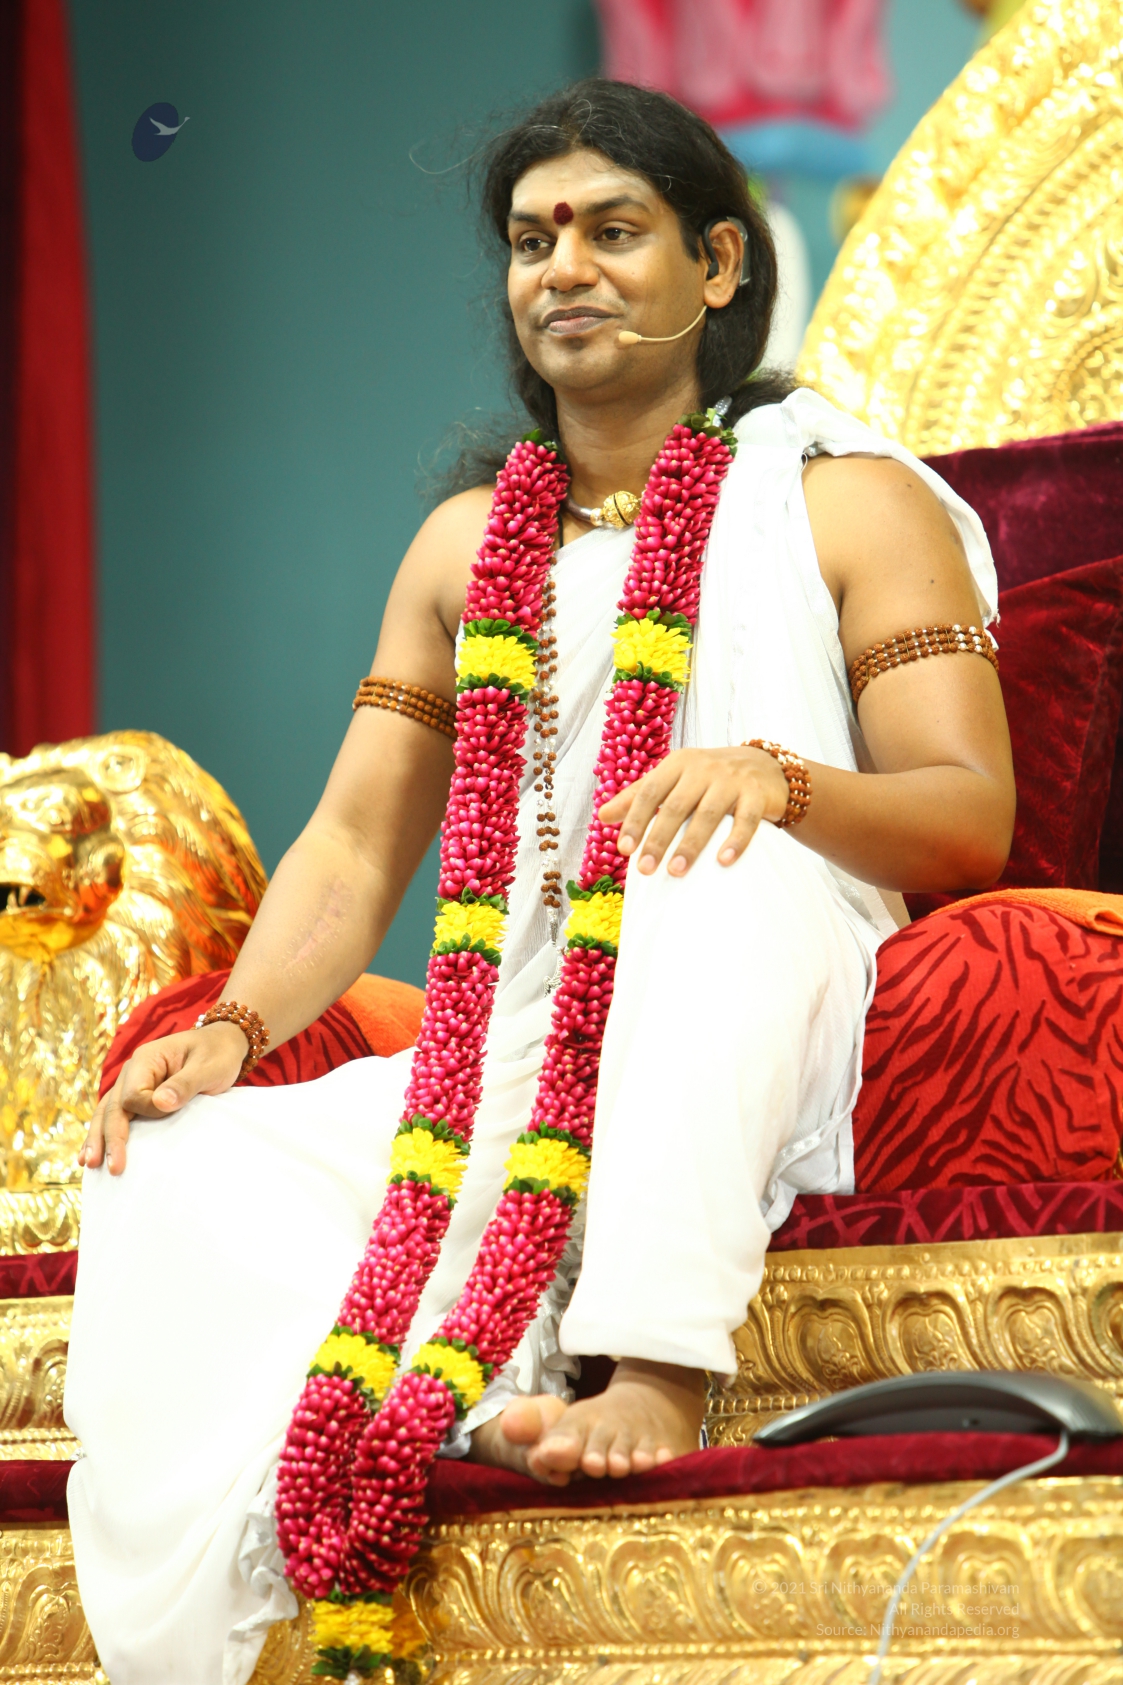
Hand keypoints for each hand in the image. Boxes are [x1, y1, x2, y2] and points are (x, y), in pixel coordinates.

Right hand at [80, 1021, 248, 1176]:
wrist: (223, 1045)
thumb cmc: (217, 1055)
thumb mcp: (208, 1068)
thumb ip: (185, 1084)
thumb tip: (159, 1103)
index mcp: (146, 1059)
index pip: (133, 1094)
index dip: (146, 1111)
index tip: (169, 1114)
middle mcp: (132, 1071)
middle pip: (113, 1107)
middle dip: (111, 1137)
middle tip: (114, 1168)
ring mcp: (131, 1084)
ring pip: (107, 1113)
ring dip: (98, 1139)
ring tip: (90, 1164)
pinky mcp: (138, 1097)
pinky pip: (115, 1115)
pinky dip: (103, 1134)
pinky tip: (90, 1155)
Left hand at [597, 746, 788, 876]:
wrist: (764, 766)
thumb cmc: (709, 778)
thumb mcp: (674, 779)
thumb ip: (638, 795)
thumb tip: (602, 816)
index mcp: (678, 763)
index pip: (650, 792)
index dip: (635, 820)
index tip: (623, 849)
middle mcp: (703, 768)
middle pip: (676, 806)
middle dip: (659, 839)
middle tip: (645, 869)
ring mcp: (732, 780)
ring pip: (708, 814)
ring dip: (691, 844)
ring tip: (675, 871)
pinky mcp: (757, 794)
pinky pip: (745, 820)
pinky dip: (735, 841)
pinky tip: (723, 861)